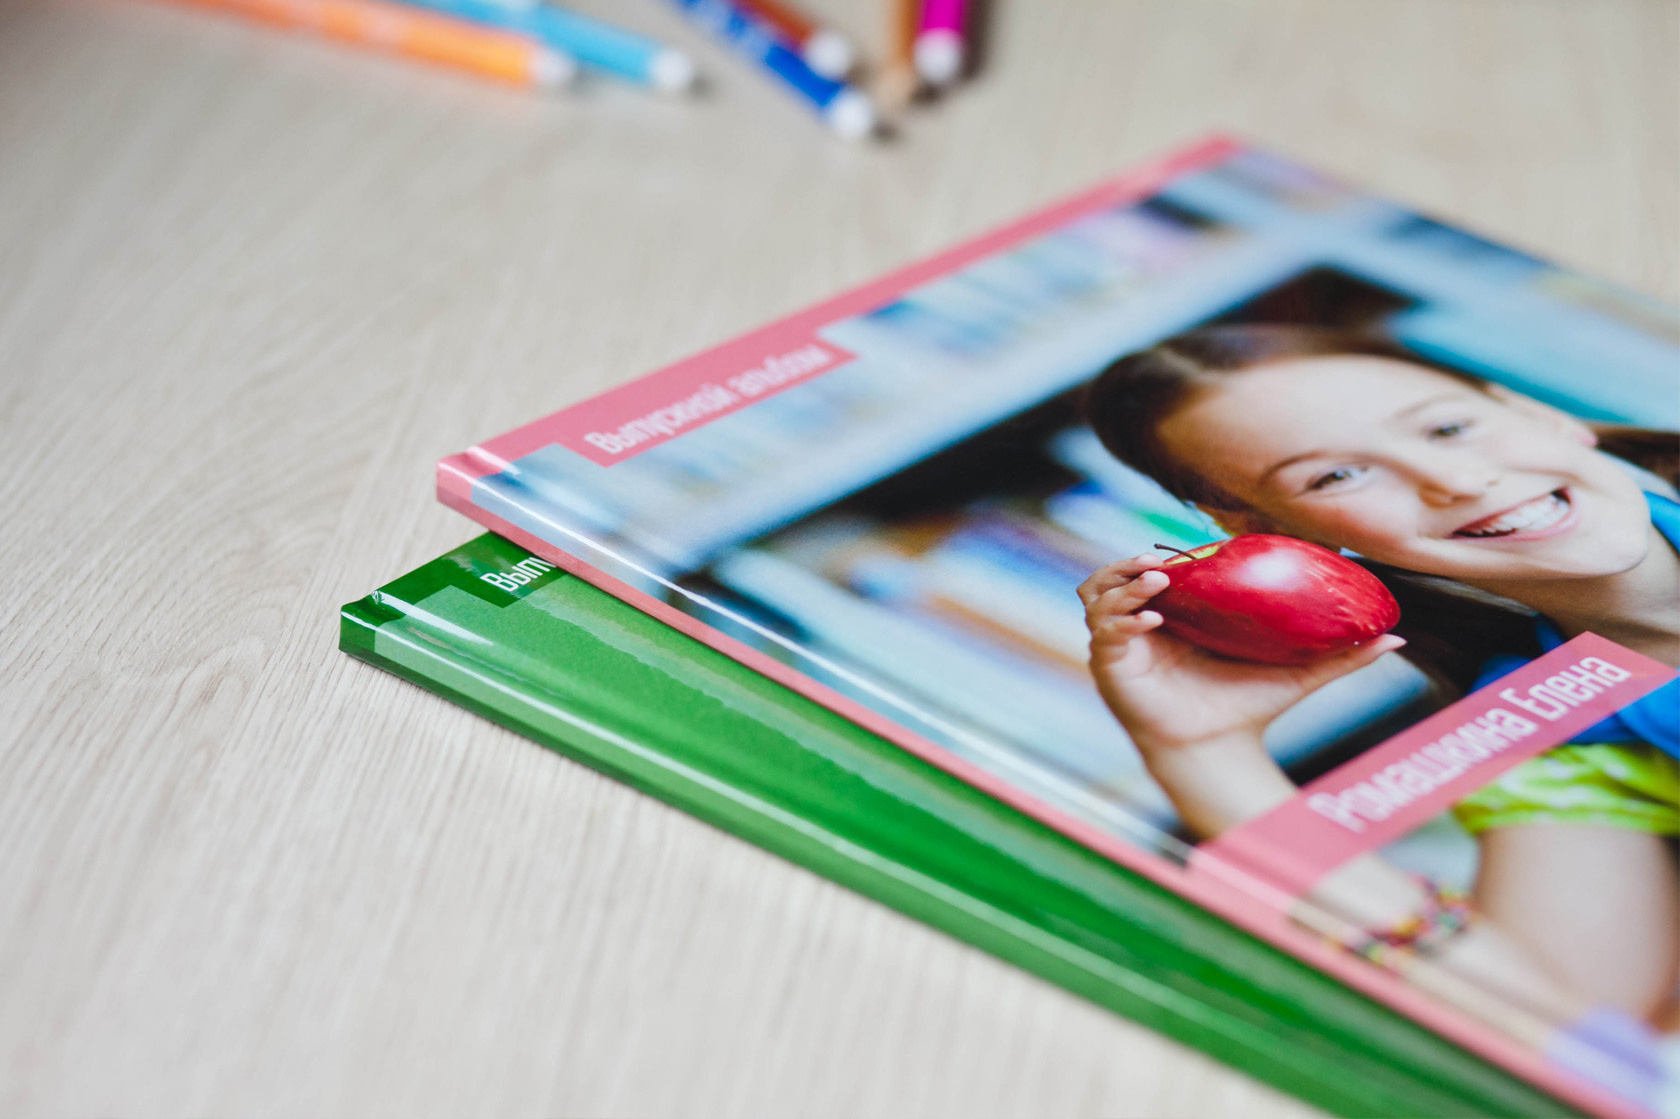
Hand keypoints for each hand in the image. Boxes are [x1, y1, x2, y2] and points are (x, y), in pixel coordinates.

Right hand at [1078, 554, 1405, 757]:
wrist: (1219, 750)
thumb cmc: (1248, 707)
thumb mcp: (1297, 672)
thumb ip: (1341, 654)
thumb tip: (1397, 637)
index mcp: (1178, 611)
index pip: (1158, 567)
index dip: (1165, 552)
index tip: (1187, 548)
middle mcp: (1143, 622)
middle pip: (1116, 574)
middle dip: (1131, 560)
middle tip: (1162, 560)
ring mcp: (1123, 643)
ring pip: (1098, 594)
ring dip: (1121, 581)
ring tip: (1154, 578)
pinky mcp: (1112, 666)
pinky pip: (1106, 632)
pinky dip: (1123, 619)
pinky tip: (1152, 619)